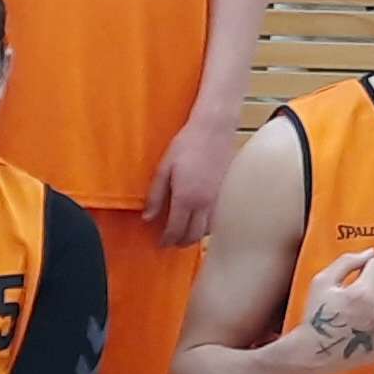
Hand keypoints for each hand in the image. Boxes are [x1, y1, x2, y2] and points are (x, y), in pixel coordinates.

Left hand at [141, 115, 243, 247]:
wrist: (214, 129)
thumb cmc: (187, 144)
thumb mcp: (163, 168)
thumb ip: (155, 196)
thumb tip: (147, 218)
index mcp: (186, 198)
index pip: (176, 230)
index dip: (166, 240)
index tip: (159, 244)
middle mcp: (204, 204)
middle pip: (193, 236)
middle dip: (180, 242)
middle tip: (169, 242)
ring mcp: (217, 199)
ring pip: (207, 230)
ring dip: (194, 235)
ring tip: (183, 232)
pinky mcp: (225, 193)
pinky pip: (216, 219)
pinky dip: (206, 226)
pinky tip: (199, 220)